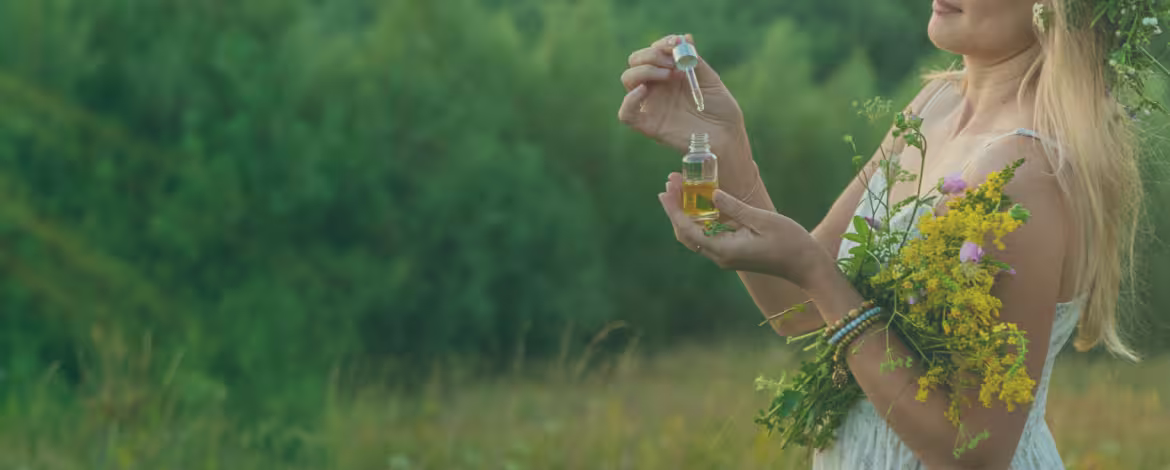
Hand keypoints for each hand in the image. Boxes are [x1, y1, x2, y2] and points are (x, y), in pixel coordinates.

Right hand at [618, 34, 744, 152]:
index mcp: (670, 74)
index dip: (660, 44)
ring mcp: (652, 105)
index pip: (652, 52)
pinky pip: (626, 114)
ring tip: (669, 75)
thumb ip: (694, 60)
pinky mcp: (649, 125)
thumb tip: (684, 37)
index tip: (675, 44)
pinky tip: (644, 91)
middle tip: (672, 63)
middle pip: (635, 62)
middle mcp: (657, 88)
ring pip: (628, 80)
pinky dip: (630, 100)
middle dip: (651, 55)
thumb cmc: (721, 109)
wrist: (727, 136)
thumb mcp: (709, 79)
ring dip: (645, 70)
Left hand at [659, 173, 828, 286]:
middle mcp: (720, 256)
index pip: (688, 229)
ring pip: (696, 234)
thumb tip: (711, 194)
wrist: (806, 265)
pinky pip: (709, 235)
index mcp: (724, 250)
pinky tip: (700, 200)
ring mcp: (726, 256)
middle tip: (670, 182)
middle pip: (686, 233)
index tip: (665, 190)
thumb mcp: (761, 220)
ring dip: (687, 211)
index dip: (674, 209)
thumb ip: (733, 208)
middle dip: (676, 208)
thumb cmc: (789, 242)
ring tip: (681, 186)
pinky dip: (701, 218)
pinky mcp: (733, 252)